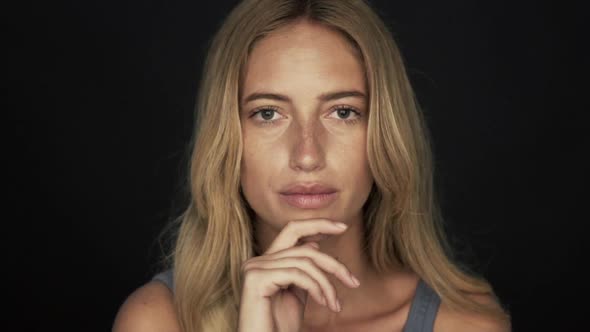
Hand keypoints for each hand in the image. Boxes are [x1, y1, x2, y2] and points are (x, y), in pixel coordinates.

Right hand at [237, 219, 360, 331]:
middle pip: (305, 248)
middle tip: (353, 282)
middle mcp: (257, 261)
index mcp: (266, 262)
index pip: (293, 230)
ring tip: (334, 305)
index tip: (343, 227)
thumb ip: (303, 271)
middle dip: (333, 263)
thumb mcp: (297, 293)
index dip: (318, 224)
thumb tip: (315, 245)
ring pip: (305, 262)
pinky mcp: (256, 279)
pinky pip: (296, 274)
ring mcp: (254, 268)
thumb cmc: (279, 327)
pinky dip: (316, 288)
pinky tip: (323, 303)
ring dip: (327, 285)